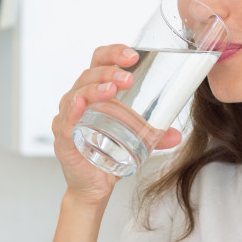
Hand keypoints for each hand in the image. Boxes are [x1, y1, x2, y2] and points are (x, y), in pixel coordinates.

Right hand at [52, 45, 182, 201]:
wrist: (94, 187)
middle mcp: (77, 101)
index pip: (99, 61)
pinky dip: (71, 112)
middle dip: (108, 72)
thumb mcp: (137, 141)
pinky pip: (64, 123)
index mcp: (94, 92)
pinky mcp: (64, 141)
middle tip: (128, 78)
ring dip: (94, 89)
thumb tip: (178, 135)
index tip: (132, 55)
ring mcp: (67, 120)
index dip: (113, 53)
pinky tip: (80, 105)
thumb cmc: (109, 155)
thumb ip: (156, 136)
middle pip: (88, 75)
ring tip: (112, 90)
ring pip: (76, 94)